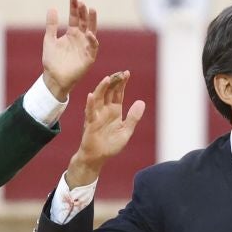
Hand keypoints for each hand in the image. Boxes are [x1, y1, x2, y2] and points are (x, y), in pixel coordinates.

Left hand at [40, 0, 99, 99]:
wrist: (53, 78)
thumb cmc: (52, 61)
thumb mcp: (49, 40)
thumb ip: (51, 25)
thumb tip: (52, 7)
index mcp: (72, 33)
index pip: (75, 17)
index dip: (74, 7)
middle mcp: (81, 38)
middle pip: (85, 22)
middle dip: (84, 12)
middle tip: (81, 2)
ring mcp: (86, 47)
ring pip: (92, 31)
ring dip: (92, 21)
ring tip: (91, 10)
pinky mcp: (89, 58)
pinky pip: (93, 47)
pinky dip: (92, 40)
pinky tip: (89, 33)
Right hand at [65, 72, 145, 187]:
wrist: (97, 158)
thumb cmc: (110, 145)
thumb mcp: (126, 131)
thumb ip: (133, 117)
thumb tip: (141, 102)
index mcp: (115, 111)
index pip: (118, 93)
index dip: (122, 83)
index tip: (127, 73)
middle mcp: (105, 110)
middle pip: (109, 92)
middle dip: (114, 82)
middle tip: (119, 73)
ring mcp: (96, 115)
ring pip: (98, 98)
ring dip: (102, 88)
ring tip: (107, 78)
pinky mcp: (90, 123)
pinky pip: (89, 112)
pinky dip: (90, 103)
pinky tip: (91, 95)